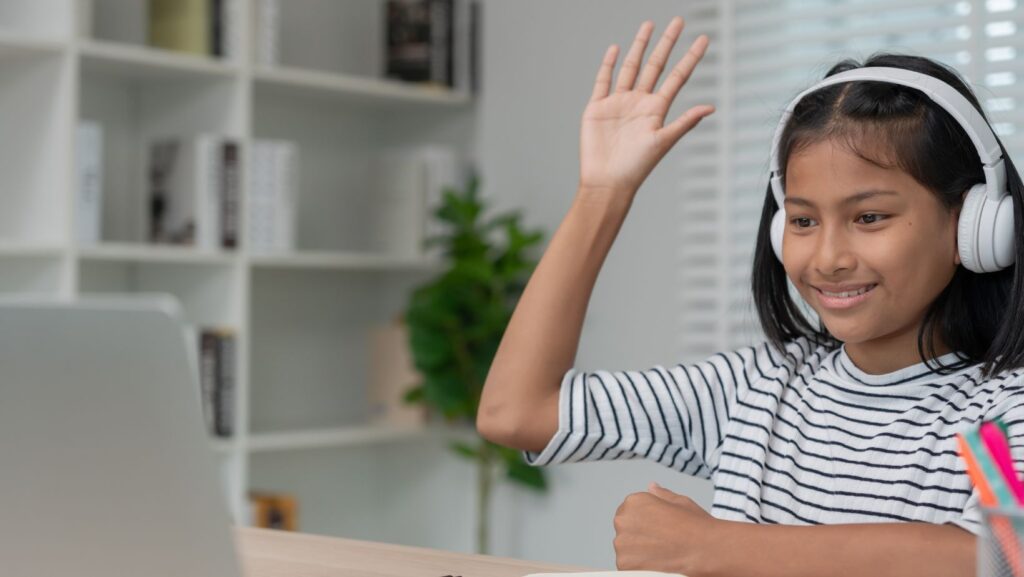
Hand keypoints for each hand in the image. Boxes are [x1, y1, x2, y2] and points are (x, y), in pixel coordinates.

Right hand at [579, 17, 714, 202]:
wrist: (606, 181)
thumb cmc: (636, 168)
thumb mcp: (663, 142)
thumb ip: (684, 122)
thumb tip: (710, 107)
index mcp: (657, 110)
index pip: (678, 77)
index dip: (690, 57)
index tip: (703, 39)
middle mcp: (639, 103)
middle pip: (655, 66)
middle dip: (666, 43)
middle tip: (678, 21)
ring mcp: (618, 103)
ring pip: (631, 68)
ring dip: (639, 47)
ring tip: (648, 26)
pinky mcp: (598, 107)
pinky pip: (604, 81)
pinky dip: (609, 65)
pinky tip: (615, 50)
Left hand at [613, 482, 718, 575]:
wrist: (708, 552)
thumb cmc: (697, 527)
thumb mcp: (681, 503)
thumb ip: (661, 495)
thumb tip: (652, 486)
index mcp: (634, 502)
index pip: (630, 512)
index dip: (648, 522)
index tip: (662, 529)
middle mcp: (623, 520)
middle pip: (626, 530)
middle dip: (641, 536)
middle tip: (664, 542)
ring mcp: (622, 544)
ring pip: (627, 549)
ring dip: (639, 552)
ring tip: (663, 554)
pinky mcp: (624, 565)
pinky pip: (628, 566)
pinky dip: (640, 567)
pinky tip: (658, 564)